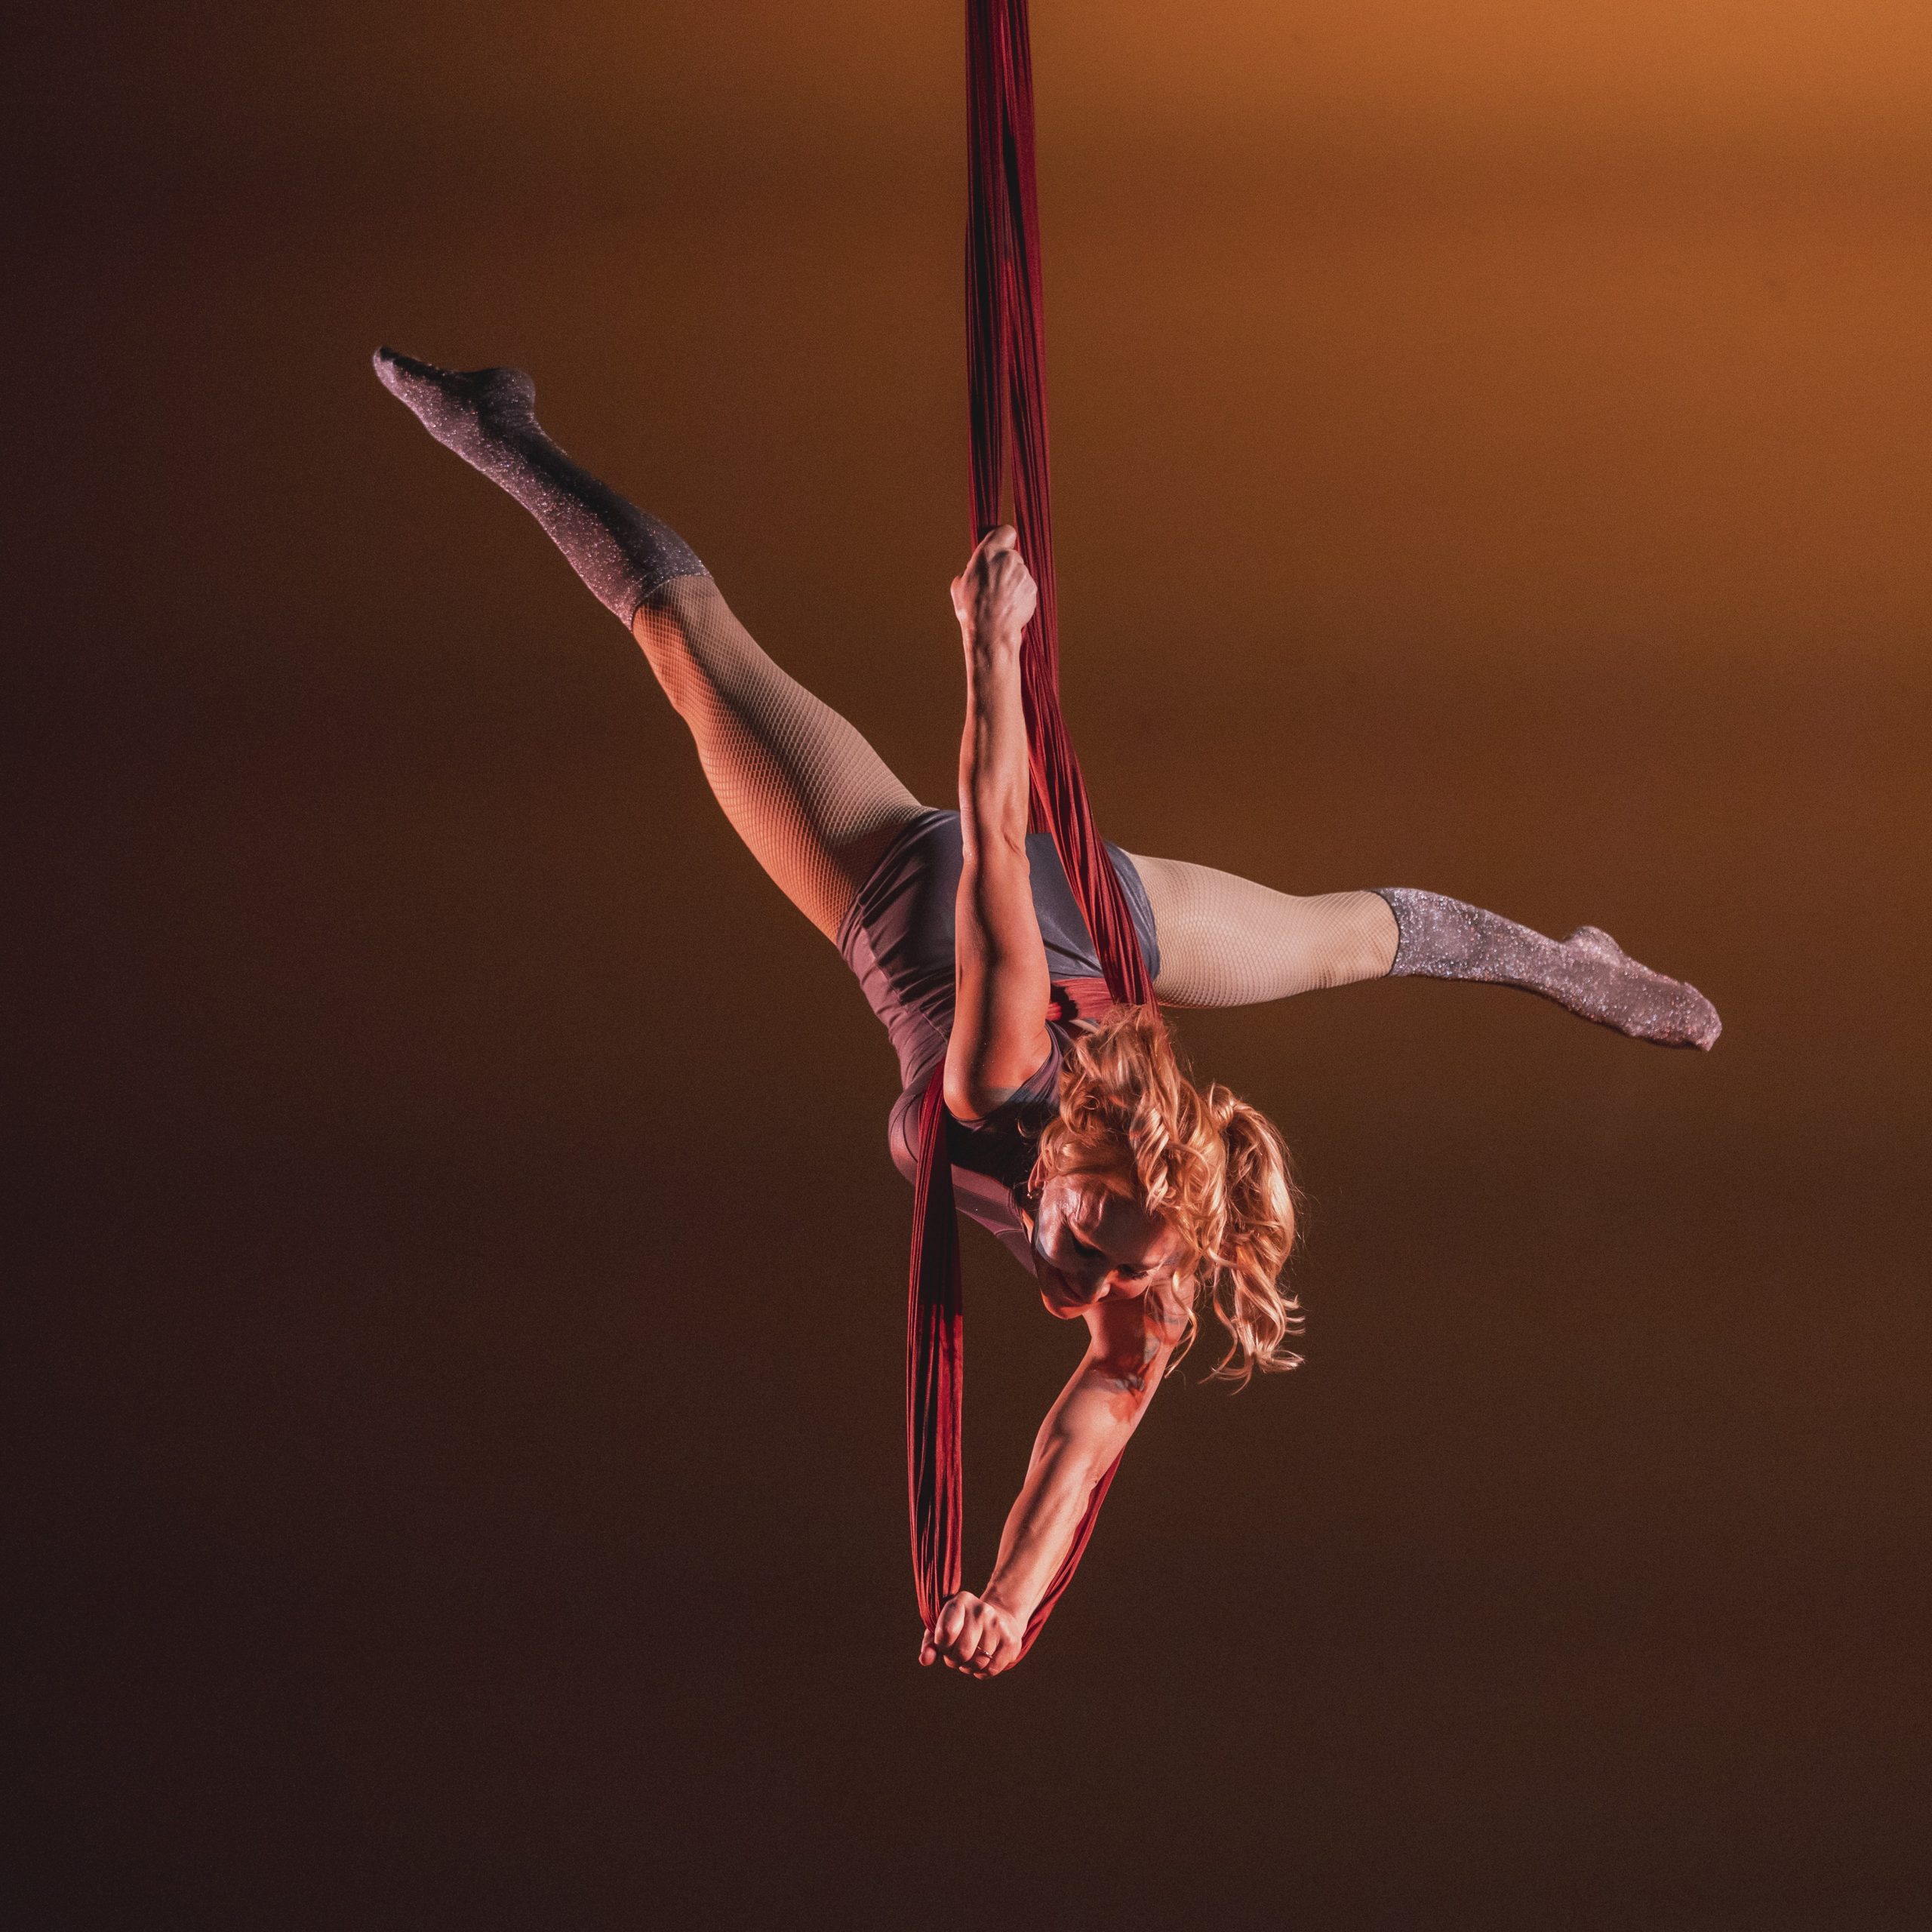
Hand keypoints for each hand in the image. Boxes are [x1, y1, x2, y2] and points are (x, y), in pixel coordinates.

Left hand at [918, 1590, 1027, 1677]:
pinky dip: (982, 1672)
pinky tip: (983, 1660)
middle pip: (962, 1652)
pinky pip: (990, 1670)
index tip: (946, 1643)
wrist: (1001, 1620)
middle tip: (958, 1654)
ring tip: (971, 1656)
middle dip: (956, 1660)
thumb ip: (930, 1644)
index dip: (943, 1646)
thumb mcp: (944, 1629)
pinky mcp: (1011, 1641)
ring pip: (977, 1663)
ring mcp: (999, 1625)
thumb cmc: (964, 1627)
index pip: (946, 1633)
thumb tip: (925, 1660)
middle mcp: (982, 1610)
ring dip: (969, 1667)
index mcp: (961, 1601)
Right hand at [950, 525, 1037, 649]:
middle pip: (1012, 555)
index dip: (1003, 538)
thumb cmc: (972, 609)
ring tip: (1001, 599)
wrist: (991, 632)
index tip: (1000, 546)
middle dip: (1006, 565)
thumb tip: (977, 568)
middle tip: (994, 583)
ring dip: (1012, 581)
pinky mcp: (1032, 588)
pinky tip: (1009, 605)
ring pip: (1019, 571)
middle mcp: (1008, 559)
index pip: (1005, 531)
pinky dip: (1020, 594)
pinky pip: (1026, 586)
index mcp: (988, 554)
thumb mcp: (959, 584)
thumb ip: (972, 569)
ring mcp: (1023, 574)